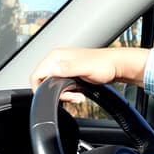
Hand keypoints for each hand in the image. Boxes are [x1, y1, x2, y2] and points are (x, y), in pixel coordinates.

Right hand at [29, 47, 149, 102]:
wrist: (117, 67)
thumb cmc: (105, 65)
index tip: (54, 97)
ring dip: (64, 95)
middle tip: (71, 97)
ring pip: (53, 87)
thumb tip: (51, 69)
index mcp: (56, 56)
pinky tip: (79, 94)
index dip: (41, 89)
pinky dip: (68, 94)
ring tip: (78, 96)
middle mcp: (57, 61)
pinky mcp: (70, 75)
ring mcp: (63, 68)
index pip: (36, 75)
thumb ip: (67, 69)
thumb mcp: (85, 68)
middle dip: (56, 94)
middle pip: (44, 83)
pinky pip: (62, 88)